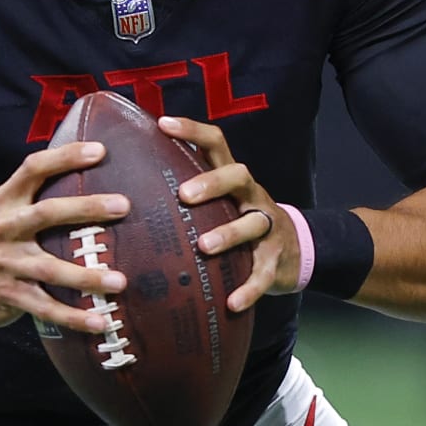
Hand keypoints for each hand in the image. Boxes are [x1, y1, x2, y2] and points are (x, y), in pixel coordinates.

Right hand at [0, 141, 129, 332]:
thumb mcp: (0, 211)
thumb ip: (32, 197)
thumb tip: (86, 178)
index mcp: (5, 201)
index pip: (33, 169)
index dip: (65, 157)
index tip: (100, 151)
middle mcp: (5, 228)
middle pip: (47, 213)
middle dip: (86, 208)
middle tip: (124, 205)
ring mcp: (6, 262)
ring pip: (50, 269)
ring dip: (86, 276)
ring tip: (120, 281)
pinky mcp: (8, 294)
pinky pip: (45, 307)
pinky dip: (74, 316)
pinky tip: (100, 322)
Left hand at [158, 116, 297, 311]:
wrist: (297, 252)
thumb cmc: (239, 222)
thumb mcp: (222, 202)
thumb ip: (189, 192)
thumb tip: (128, 186)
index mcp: (233, 180)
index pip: (216, 144)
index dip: (192, 131)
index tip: (163, 124)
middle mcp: (252, 197)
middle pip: (239, 175)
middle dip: (213, 182)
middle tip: (184, 195)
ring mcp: (267, 227)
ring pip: (252, 223)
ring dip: (229, 233)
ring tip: (204, 246)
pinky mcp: (276, 260)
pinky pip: (264, 273)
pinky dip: (249, 288)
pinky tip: (232, 301)